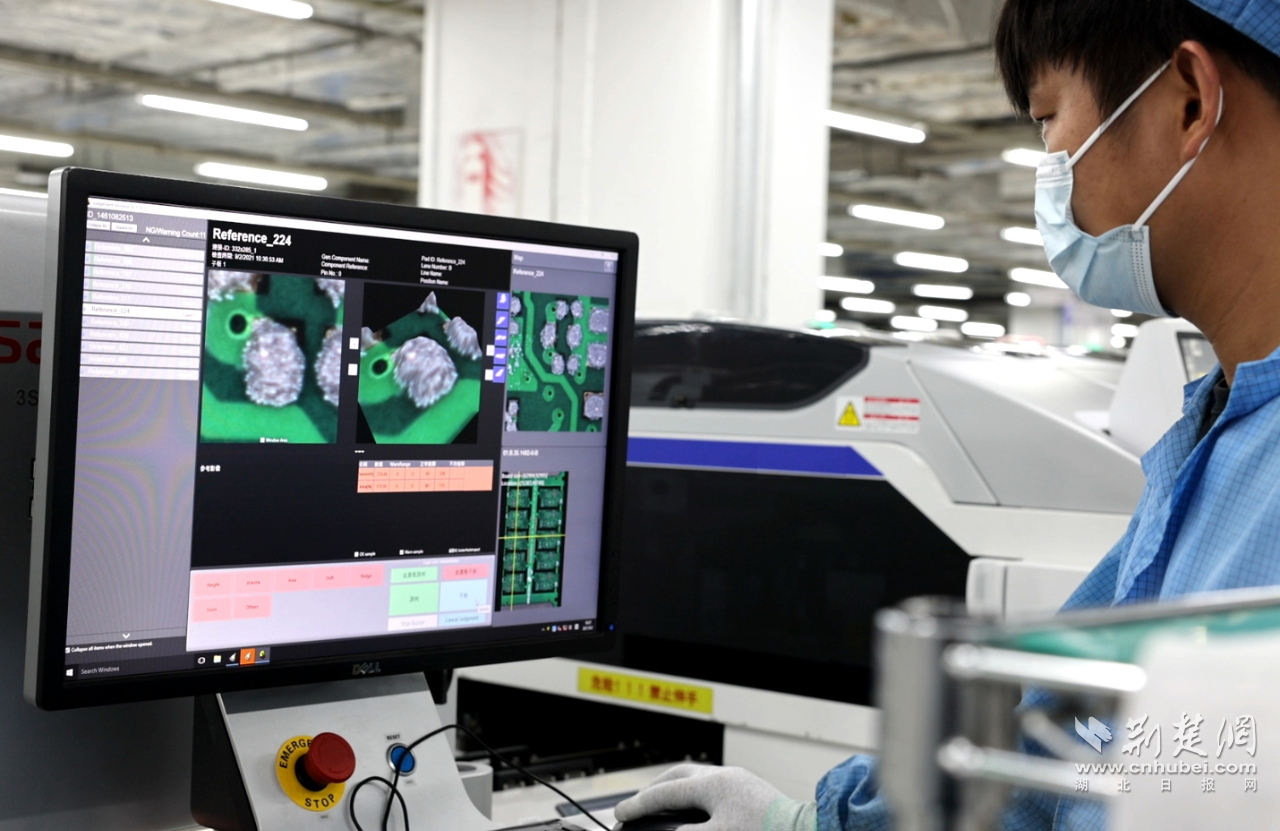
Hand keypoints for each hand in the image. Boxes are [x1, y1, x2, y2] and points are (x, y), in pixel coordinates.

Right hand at [613, 764, 814, 830]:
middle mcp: (725, 776)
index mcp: (714, 784)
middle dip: (655, 789)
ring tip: (663, 806)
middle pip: (679, 776)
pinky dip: (694, 797)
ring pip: (696, 779)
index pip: (666, 794)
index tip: (621, 814)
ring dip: (676, 790)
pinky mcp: (749, 792)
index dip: (639, 805)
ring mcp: (739, 782)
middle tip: (637, 804)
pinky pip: (712, 788)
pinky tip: (695, 811)